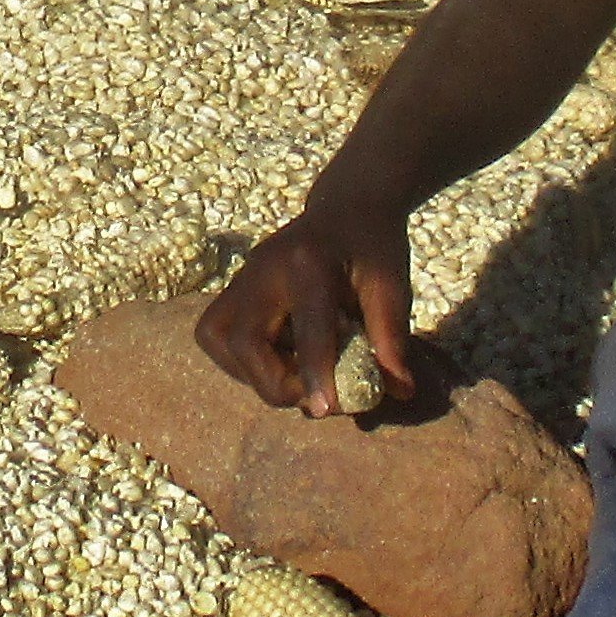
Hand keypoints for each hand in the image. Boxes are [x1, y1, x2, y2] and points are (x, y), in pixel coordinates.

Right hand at [195, 202, 418, 414]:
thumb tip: (399, 392)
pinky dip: (241, 359)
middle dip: (273, 381)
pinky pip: (216, 334)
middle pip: (242, 339)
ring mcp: (242, 275)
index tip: (324, 409)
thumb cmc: (372, 247)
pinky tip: (277, 357)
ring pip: (217, 338)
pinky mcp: (233, 287)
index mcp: (309, 262)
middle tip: (312, 394)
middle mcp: (264, 267)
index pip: (307, 326)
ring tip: (293, 374)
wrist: (347, 207)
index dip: (315, 372)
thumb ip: (392, 339)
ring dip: (250, 372)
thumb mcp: (391, 287)